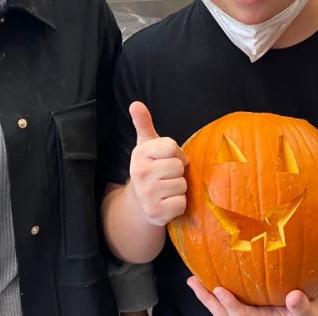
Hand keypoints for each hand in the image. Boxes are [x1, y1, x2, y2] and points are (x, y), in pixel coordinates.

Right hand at [127, 101, 187, 225]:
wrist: (139, 204)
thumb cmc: (149, 169)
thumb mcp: (145, 146)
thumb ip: (143, 124)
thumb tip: (135, 103)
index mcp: (139, 154)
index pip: (171, 147)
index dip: (175, 154)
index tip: (167, 158)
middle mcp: (140, 173)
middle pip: (178, 167)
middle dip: (177, 172)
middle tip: (166, 176)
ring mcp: (147, 194)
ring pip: (182, 185)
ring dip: (179, 188)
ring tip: (166, 189)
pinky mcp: (156, 212)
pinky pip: (181, 203)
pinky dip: (179, 204)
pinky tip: (167, 202)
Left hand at [187, 277, 317, 315]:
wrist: (307, 310)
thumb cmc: (305, 311)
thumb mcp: (307, 312)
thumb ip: (301, 307)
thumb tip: (295, 296)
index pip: (241, 315)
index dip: (230, 304)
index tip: (219, 290)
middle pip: (224, 314)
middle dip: (208, 300)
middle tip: (194, 283)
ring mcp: (247, 313)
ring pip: (221, 309)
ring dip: (206, 296)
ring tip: (193, 280)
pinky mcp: (246, 306)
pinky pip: (227, 301)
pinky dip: (214, 292)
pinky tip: (204, 278)